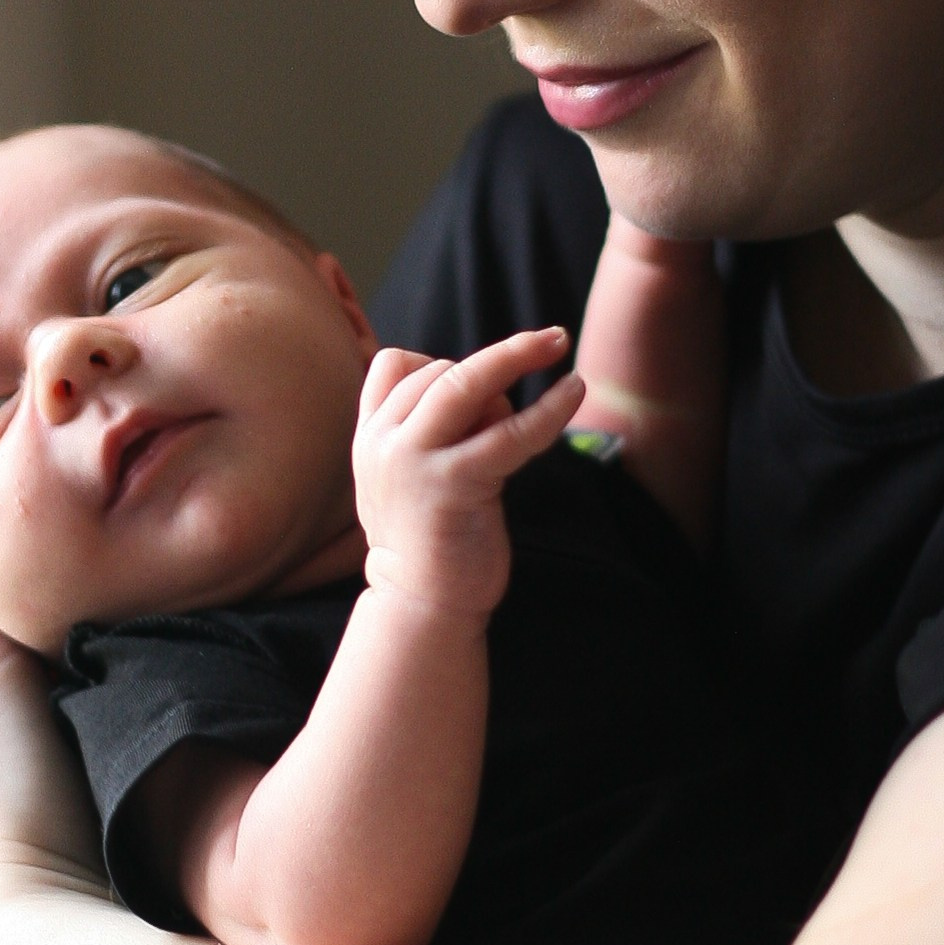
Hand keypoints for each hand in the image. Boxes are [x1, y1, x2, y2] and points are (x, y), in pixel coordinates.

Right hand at [354, 327, 584, 621]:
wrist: (421, 605)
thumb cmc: (430, 540)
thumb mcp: (412, 475)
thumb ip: (431, 431)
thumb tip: (491, 390)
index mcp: (369, 436)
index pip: (395, 365)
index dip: (440, 363)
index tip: (478, 389)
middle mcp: (384, 442)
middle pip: (438, 369)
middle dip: (499, 355)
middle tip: (551, 339)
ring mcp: (415, 462)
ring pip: (467, 384)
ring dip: (518, 357)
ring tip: (559, 345)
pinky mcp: (455, 484)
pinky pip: (509, 432)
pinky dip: (548, 407)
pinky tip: (573, 391)